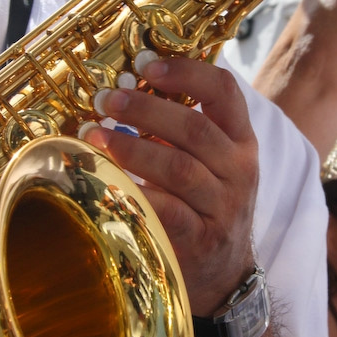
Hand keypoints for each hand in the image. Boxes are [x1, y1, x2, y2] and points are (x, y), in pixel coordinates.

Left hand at [84, 57, 258, 314]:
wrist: (223, 272)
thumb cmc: (205, 203)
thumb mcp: (210, 160)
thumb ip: (181, 127)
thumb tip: (123, 86)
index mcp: (240, 139)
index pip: (224, 92)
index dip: (186, 72)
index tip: (146, 64)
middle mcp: (238, 169)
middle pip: (194, 129)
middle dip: (145, 109)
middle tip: (106, 99)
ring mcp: (222, 206)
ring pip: (179, 168)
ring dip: (132, 148)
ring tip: (95, 134)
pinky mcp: (201, 239)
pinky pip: (169, 211)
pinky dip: (138, 192)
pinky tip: (109, 180)